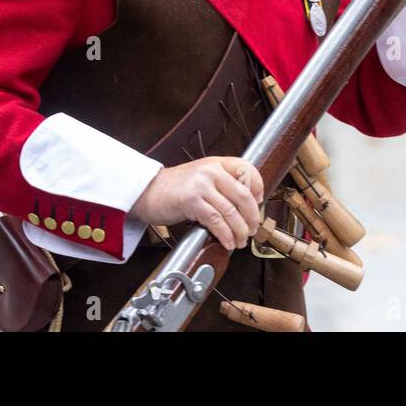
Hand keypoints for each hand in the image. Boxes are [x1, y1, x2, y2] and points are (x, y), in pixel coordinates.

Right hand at [130, 156, 263, 250]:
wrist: (146, 192)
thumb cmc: (173, 189)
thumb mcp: (200, 177)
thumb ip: (221, 184)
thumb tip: (246, 203)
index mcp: (215, 163)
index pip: (246, 169)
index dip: (258, 187)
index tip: (259, 202)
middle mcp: (210, 171)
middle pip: (243, 195)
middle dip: (252, 216)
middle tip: (252, 229)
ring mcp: (201, 185)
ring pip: (231, 211)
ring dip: (239, 230)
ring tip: (240, 240)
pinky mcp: (191, 201)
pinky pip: (216, 221)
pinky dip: (225, 235)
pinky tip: (227, 242)